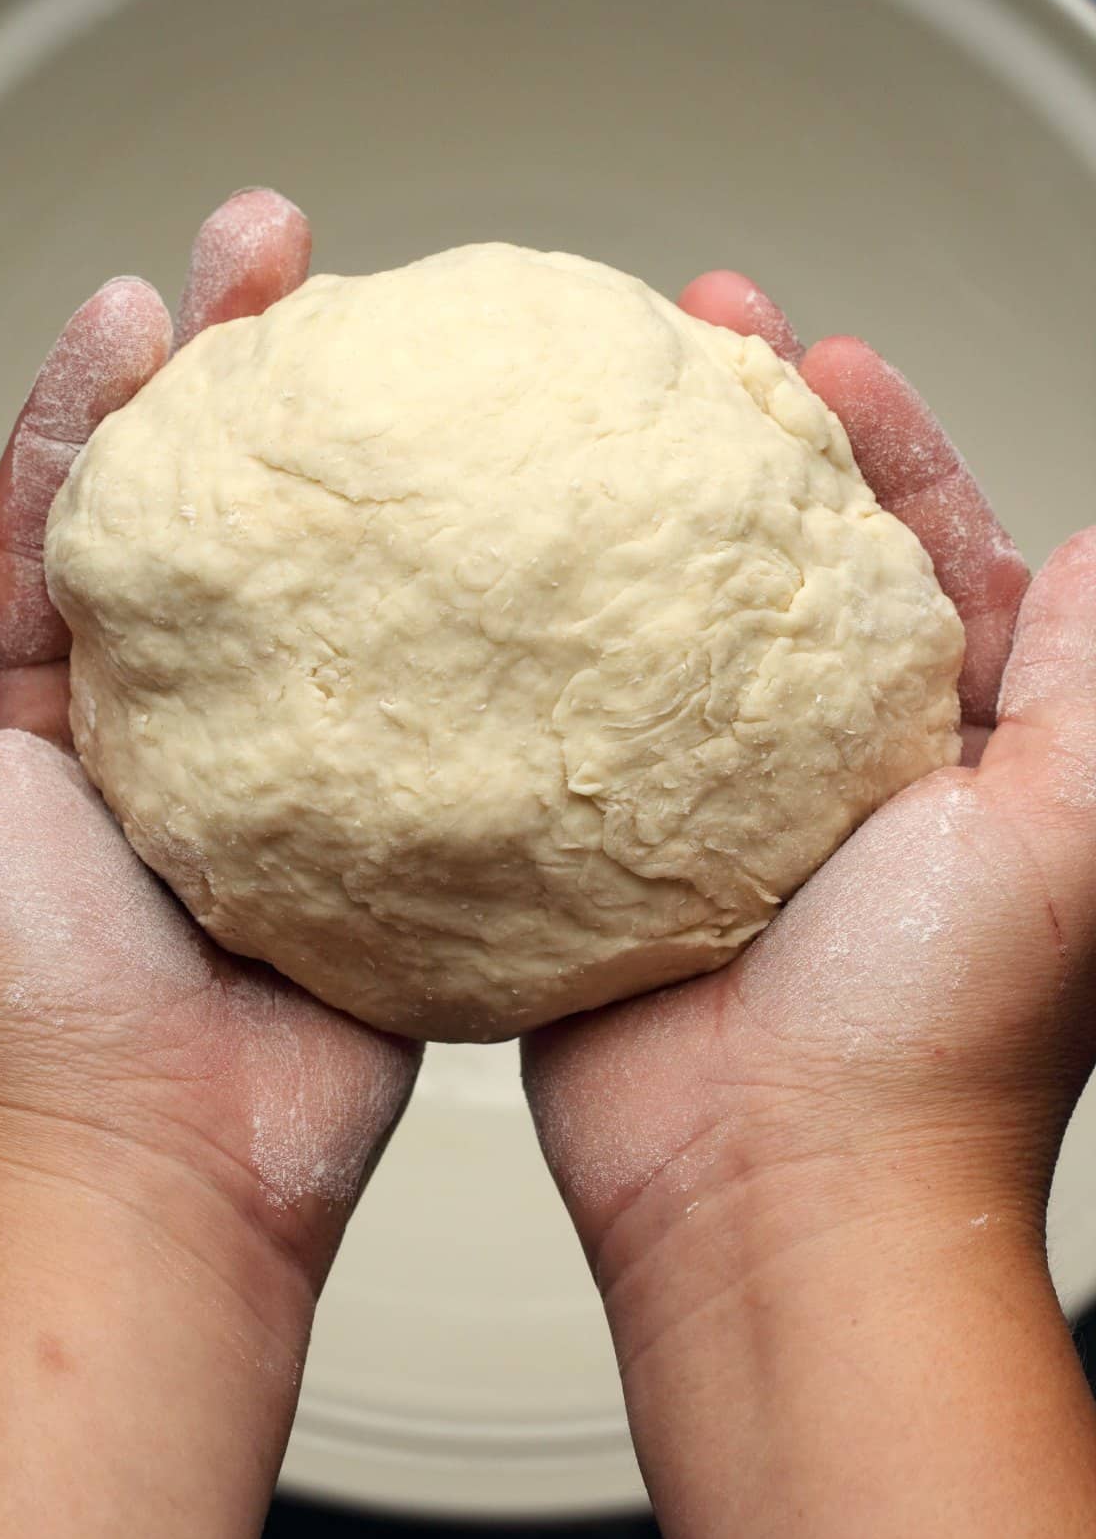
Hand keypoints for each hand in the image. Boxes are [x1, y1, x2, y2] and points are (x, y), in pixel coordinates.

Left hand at [0, 191, 417, 1538]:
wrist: (155, 1179)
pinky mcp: (371, 821)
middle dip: (243, 372)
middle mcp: (163, 714)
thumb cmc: (8, 1014)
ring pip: (324, 585)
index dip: (110, 393)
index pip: (78, 504)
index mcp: (38, 698)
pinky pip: (415, 697)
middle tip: (290, 257)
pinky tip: (497, 535)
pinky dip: (453, 619)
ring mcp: (279, 762)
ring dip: (360, 468)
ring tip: (411, 347)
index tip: (156, 304)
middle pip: (214, 508)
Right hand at [524, 273, 1095, 1538]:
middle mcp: (835, 764)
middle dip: (747, 440)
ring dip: (636, 523)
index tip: (821, 356)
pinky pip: (574, 721)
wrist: (780, 1201)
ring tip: (588, 411)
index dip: (878, 443)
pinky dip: (542, 646)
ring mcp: (714, 804)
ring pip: (669, 628)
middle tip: (690, 337)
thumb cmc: (940, 1039)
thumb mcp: (1076, 825)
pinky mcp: (610, 852)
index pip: (926, 546)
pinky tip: (499, 571)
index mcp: (957, 745)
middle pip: (785, 560)